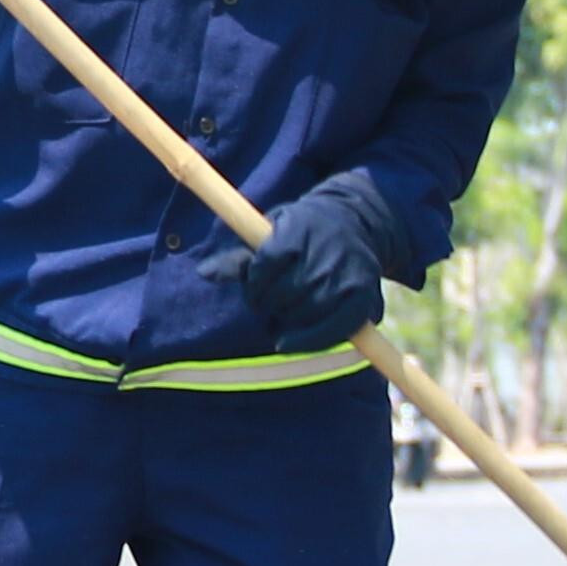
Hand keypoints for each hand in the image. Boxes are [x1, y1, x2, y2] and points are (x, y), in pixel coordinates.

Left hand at [226, 171, 409, 351]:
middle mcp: (325, 254)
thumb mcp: (272, 231)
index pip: (264, 266)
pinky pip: (328, 333)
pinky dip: (305, 342)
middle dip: (268, 302)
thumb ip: (240, 257)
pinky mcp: (362, 301)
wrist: (358, 223)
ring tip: (285, 310)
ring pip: (301, 315)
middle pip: (281, 294)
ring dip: (285, 320)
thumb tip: (204, 273)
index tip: (256, 285)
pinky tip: (286, 342)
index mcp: (298, 230)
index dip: (254, 282)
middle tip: (272, 299)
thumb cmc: (304, 231)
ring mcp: (345, 278)